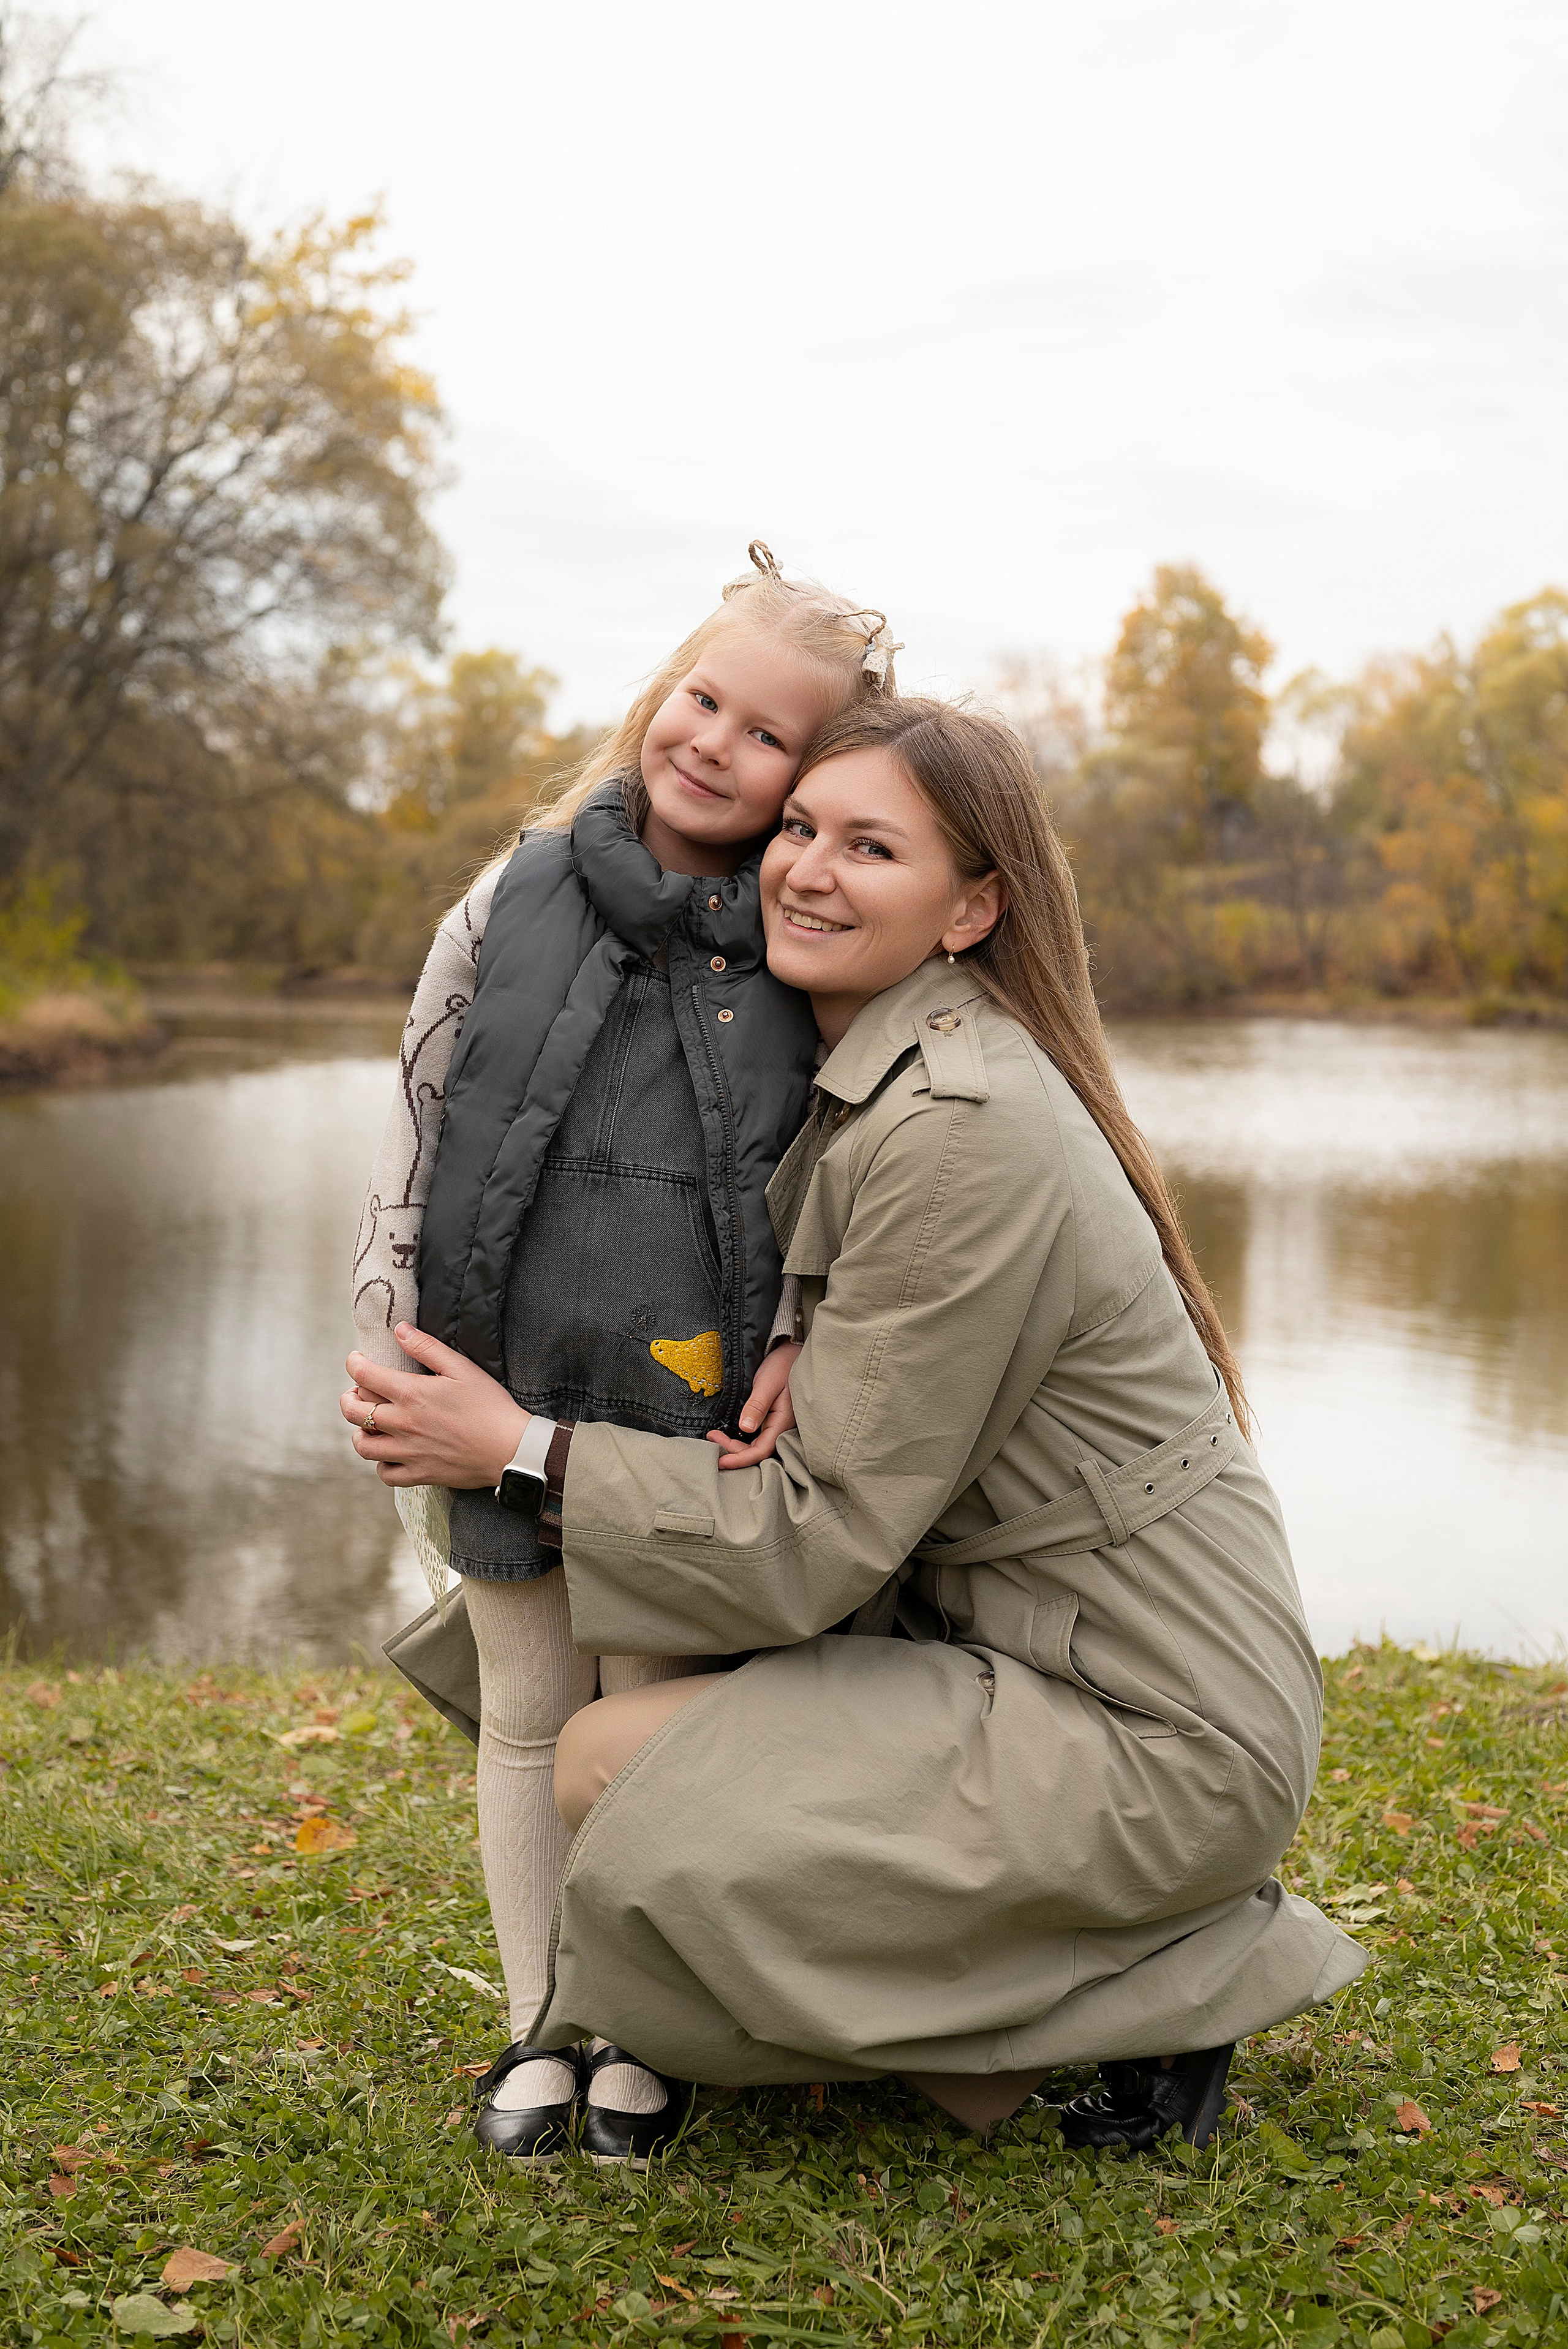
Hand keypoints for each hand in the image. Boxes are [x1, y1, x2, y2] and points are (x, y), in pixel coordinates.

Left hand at [340, 1323, 528, 1488]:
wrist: (510, 1449)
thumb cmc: (490, 1406)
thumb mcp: (462, 1368)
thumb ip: (428, 1348)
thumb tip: (400, 1330)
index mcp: (411, 1394)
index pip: (364, 1376)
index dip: (354, 1364)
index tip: (357, 1360)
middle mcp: (403, 1424)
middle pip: (353, 1412)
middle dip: (348, 1398)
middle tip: (357, 1392)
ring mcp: (408, 1452)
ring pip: (362, 1446)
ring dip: (359, 1433)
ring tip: (370, 1425)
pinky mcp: (420, 1474)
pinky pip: (385, 1474)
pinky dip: (381, 1464)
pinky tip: (390, 1453)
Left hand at [706, 1340, 800, 1470]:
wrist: (791, 1353)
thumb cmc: (782, 1366)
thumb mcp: (767, 1383)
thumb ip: (757, 1406)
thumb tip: (745, 1428)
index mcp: (783, 1422)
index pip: (761, 1451)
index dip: (741, 1459)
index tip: (721, 1460)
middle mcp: (781, 1427)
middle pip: (757, 1452)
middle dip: (733, 1451)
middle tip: (712, 1438)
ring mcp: (776, 1424)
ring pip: (756, 1445)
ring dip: (735, 1445)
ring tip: (715, 1437)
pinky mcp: (771, 1418)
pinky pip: (757, 1436)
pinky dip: (741, 1438)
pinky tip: (728, 1432)